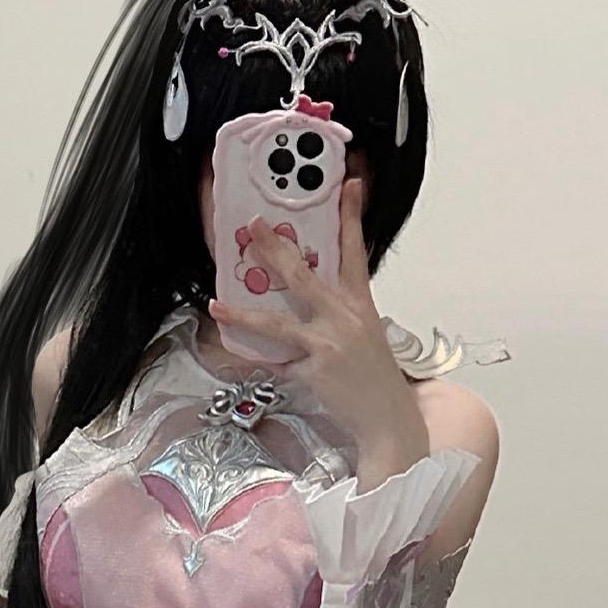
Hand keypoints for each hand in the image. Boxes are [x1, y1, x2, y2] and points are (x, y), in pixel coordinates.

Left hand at [211, 177, 424, 481]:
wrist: (389, 420)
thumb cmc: (378, 381)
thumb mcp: (367, 335)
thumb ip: (340, 313)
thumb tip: (310, 300)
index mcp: (360, 305)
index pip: (356, 250)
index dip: (351, 216)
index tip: (349, 187)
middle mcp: (345, 318)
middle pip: (304, 275)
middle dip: (275, 248)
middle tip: (254, 227)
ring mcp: (328, 344)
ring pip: (278, 322)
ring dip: (244, 312)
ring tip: (219, 303)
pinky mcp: (314, 370)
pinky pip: (274, 362)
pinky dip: (253, 360)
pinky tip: (230, 351)